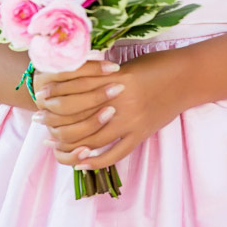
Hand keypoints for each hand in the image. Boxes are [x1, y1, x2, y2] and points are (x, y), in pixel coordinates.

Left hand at [34, 47, 191, 170]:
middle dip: (54, 122)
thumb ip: (102, 75)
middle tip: (40, 124)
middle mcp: (119, 102)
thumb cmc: (157, 65)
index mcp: (113, 80)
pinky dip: (96, 160)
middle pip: (77, 119)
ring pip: (91, 140)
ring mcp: (131, 122)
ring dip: (69, 144)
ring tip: (53, 143)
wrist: (187, 77)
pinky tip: (81, 160)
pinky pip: (115, 153)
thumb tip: (74, 83)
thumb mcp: (126, 66)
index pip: (75, 92)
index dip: (54, 97)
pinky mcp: (141, 134)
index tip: (40, 99)